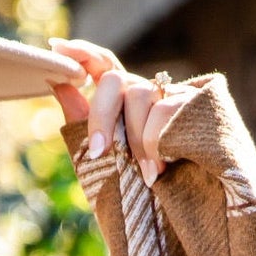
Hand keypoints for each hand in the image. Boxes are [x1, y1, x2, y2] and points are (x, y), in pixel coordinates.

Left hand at [44, 37, 194, 187]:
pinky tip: (164, 167)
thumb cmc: (147, 188)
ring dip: (135, 141)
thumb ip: (83, 120)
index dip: (82, 53)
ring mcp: (173, 94)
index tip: (58, 47)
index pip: (102, 65)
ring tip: (147, 175)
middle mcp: (147, 91)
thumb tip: (56, 83)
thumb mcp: (107, 157)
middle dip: (100, 116)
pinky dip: (156, 142)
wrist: (199, 208)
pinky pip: (163, 111)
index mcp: (124, 102)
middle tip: (97, 153)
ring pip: (138, 95)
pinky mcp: (196, 102)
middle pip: (114, 80)